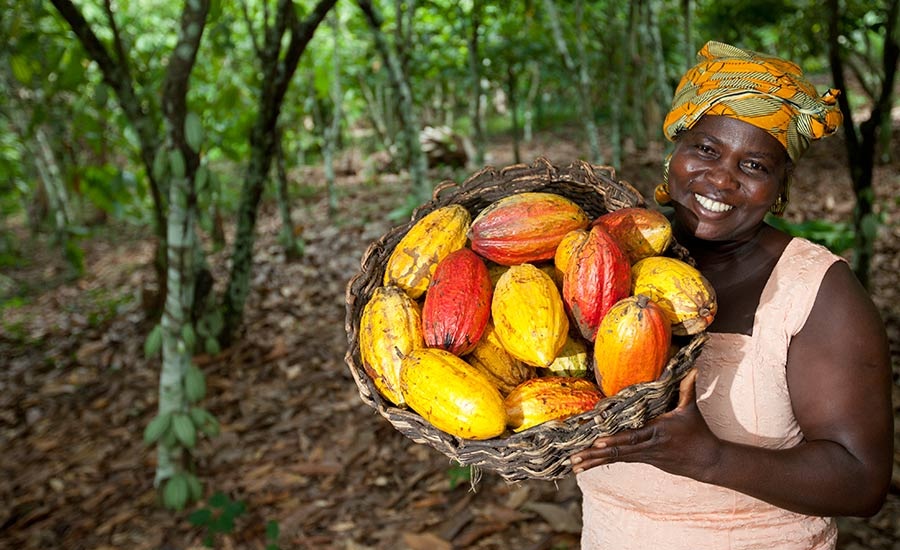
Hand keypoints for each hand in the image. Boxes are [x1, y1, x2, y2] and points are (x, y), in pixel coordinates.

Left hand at [570, 369, 720, 480]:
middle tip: (574, 456)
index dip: (615, 440)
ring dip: (593, 461)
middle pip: (618, 451)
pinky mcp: (643, 460)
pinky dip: (601, 462)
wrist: (706, 461)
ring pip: (615, 459)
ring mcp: (644, 455)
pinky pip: (619, 461)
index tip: (597, 441)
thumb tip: (691, 367)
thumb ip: (687, 388)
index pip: (633, 436)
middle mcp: (647, 446)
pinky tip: (586, 466)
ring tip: (573, 464)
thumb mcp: (691, 409)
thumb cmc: (698, 432)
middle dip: (595, 454)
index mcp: (657, 431)